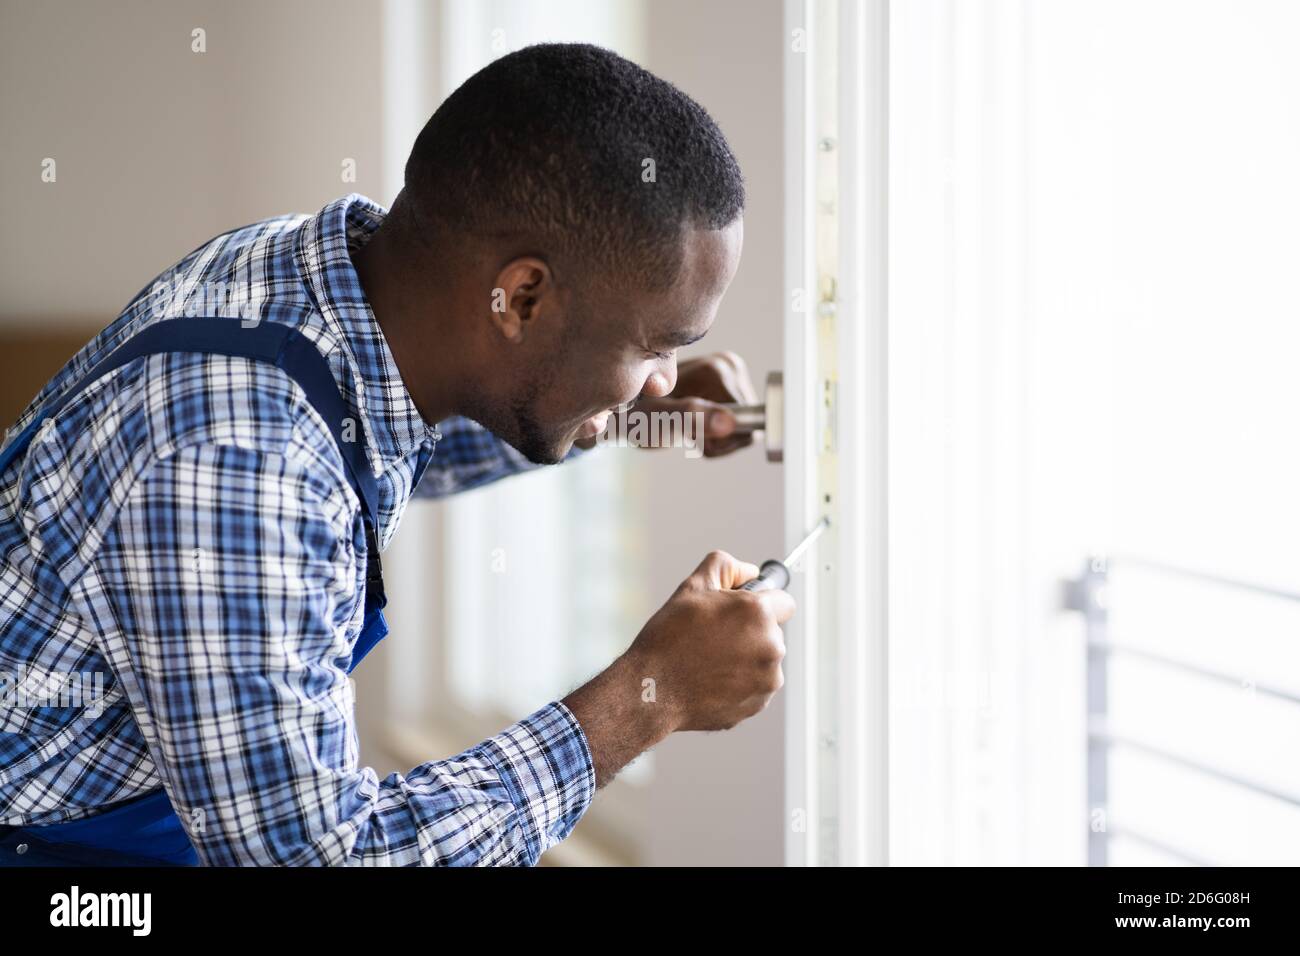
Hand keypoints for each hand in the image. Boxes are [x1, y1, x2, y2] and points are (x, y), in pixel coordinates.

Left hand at [579, 351, 759, 456]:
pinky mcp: (726, 380)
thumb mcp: (662, 420)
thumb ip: (694, 418)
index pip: (745, 421)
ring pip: (742, 423)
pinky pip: (735, 420)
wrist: (618, 406)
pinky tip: (691, 422)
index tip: (689, 435)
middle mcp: (728, 363)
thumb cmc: (633, 415)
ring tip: (684, 426)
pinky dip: (714, 429)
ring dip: (714, 435)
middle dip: (717, 436)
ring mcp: (729, 370)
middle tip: (683, 431)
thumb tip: (729, 422)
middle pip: (746, 421)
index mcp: (718, 368)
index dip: (720, 439)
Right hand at [621, 550, 795, 731]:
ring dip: (747, 658)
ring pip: (765, 659)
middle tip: (715, 637)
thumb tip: (751, 571)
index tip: (745, 612)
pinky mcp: (760, 703)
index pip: (784, 602)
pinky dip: (741, 682)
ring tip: (710, 661)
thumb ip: (726, 566)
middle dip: (751, 631)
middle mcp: (771, 645)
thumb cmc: (668, 639)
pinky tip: (712, 680)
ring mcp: (768, 678)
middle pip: (773, 631)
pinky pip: (757, 685)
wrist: (652, 690)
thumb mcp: (692, 587)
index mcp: (758, 612)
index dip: (764, 603)